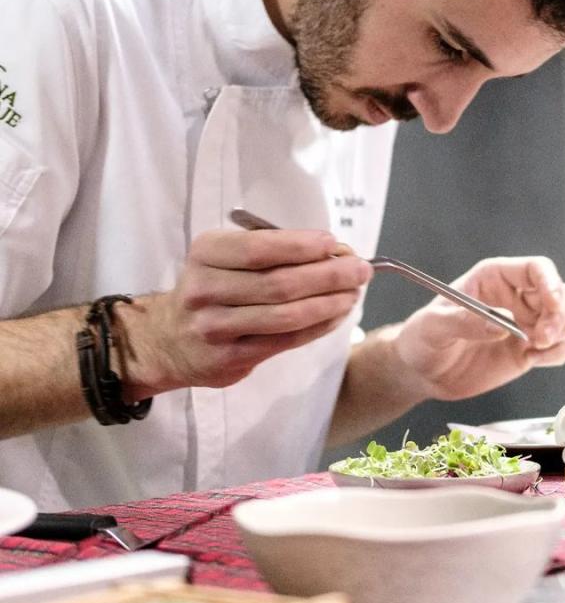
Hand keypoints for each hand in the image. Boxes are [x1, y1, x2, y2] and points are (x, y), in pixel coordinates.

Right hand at [125, 228, 371, 397]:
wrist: (166, 340)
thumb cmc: (212, 288)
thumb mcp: (224, 257)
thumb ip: (273, 252)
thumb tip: (334, 252)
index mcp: (206, 254)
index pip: (260, 248)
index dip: (301, 246)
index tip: (334, 243)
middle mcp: (205, 289)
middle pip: (279, 283)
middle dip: (328, 275)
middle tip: (360, 270)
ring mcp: (215, 328)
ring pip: (286, 316)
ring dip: (329, 303)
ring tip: (354, 293)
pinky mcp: (230, 359)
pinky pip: (285, 341)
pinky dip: (317, 326)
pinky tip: (337, 315)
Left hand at [390, 256, 564, 401]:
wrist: (422, 372)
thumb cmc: (423, 339)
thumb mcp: (433, 326)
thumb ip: (465, 322)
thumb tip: (502, 325)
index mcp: (495, 277)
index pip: (537, 269)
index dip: (551, 283)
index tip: (552, 306)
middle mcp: (516, 296)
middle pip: (561, 292)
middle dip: (562, 314)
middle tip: (542, 337)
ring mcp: (526, 323)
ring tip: (538, 348)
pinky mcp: (530, 349)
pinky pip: (562, 345)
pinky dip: (558, 352)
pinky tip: (534, 360)